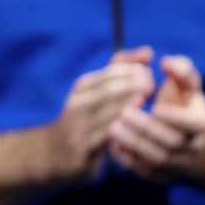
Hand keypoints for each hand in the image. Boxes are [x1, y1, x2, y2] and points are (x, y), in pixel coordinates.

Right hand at [45, 48, 156, 183]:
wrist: (53, 152)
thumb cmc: (84, 119)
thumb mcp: (95, 92)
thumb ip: (121, 72)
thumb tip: (147, 51)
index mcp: (83, 88)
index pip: (107, 74)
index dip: (128, 71)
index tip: (148, 72)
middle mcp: (79, 104)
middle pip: (106, 91)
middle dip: (129, 85)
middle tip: (150, 84)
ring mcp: (80, 126)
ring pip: (106, 113)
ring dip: (126, 106)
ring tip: (145, 101)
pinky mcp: (84, 148)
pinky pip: (105, 139)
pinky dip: (120, 131)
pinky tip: (136, 129)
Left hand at [111, 54, 204, 181]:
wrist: (177, 131)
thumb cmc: (177, 100)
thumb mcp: (183, 82)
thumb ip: (180, 68)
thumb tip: (167, 62)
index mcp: (200, 123)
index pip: (193, 124)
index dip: (174, 116)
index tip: (154, 104)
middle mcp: (192, 147)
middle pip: (172, 143)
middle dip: (147, 128)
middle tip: (123, 113)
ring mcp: (177, 164)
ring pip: (158, 160)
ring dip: (134, 144)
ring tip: (112, 126)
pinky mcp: (160, 175)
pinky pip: (145, 172)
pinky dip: (128, 159)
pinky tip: (111, 142)